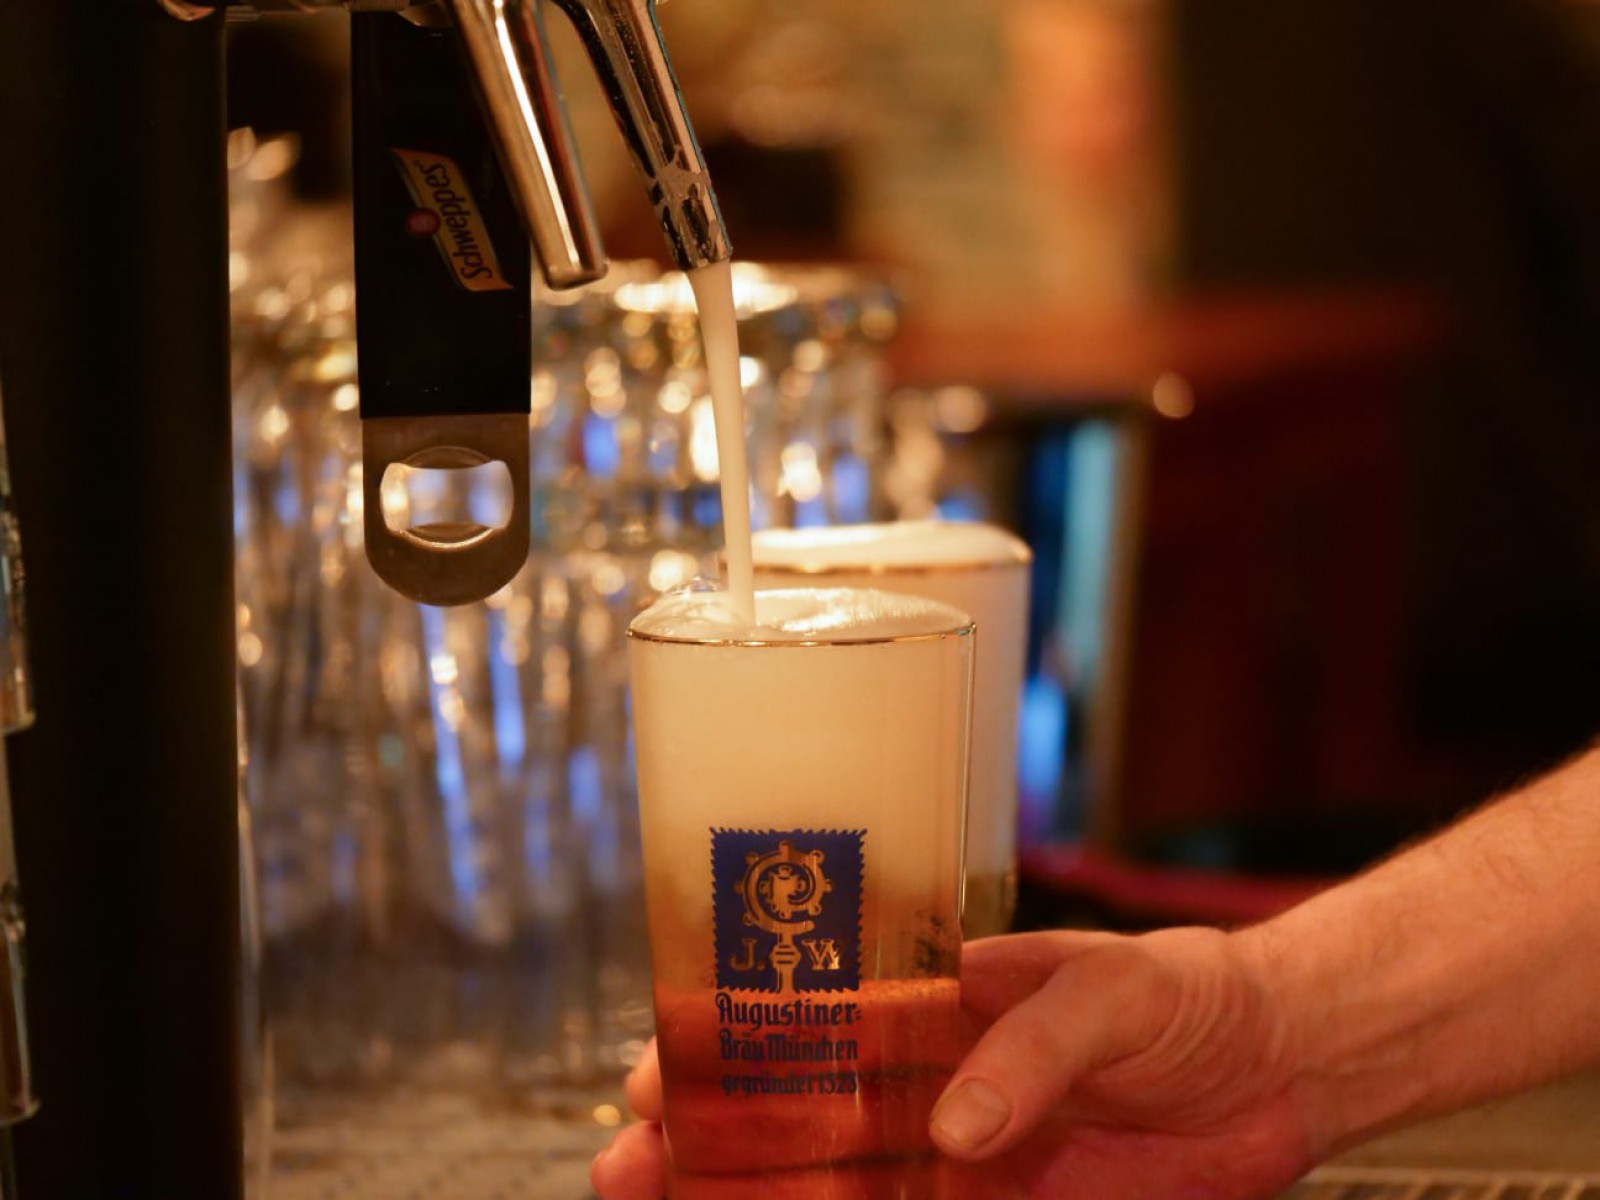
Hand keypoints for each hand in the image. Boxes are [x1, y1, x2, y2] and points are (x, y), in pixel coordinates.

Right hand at [591, 928, 1315, 1199]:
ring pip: (833, 1181)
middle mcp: (929, 1079)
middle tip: (630, 1164)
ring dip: (751, 1195)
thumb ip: (1032, 1044)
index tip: (656, 1068)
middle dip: (710, 1133)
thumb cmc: (1187, 993)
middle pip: (798, 1109)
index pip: (810, 1015)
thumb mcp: (1113, 988)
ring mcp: (958, 1154)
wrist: (1278, 1064)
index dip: (727, 1040)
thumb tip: (956, 1127)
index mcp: (936, 1001)